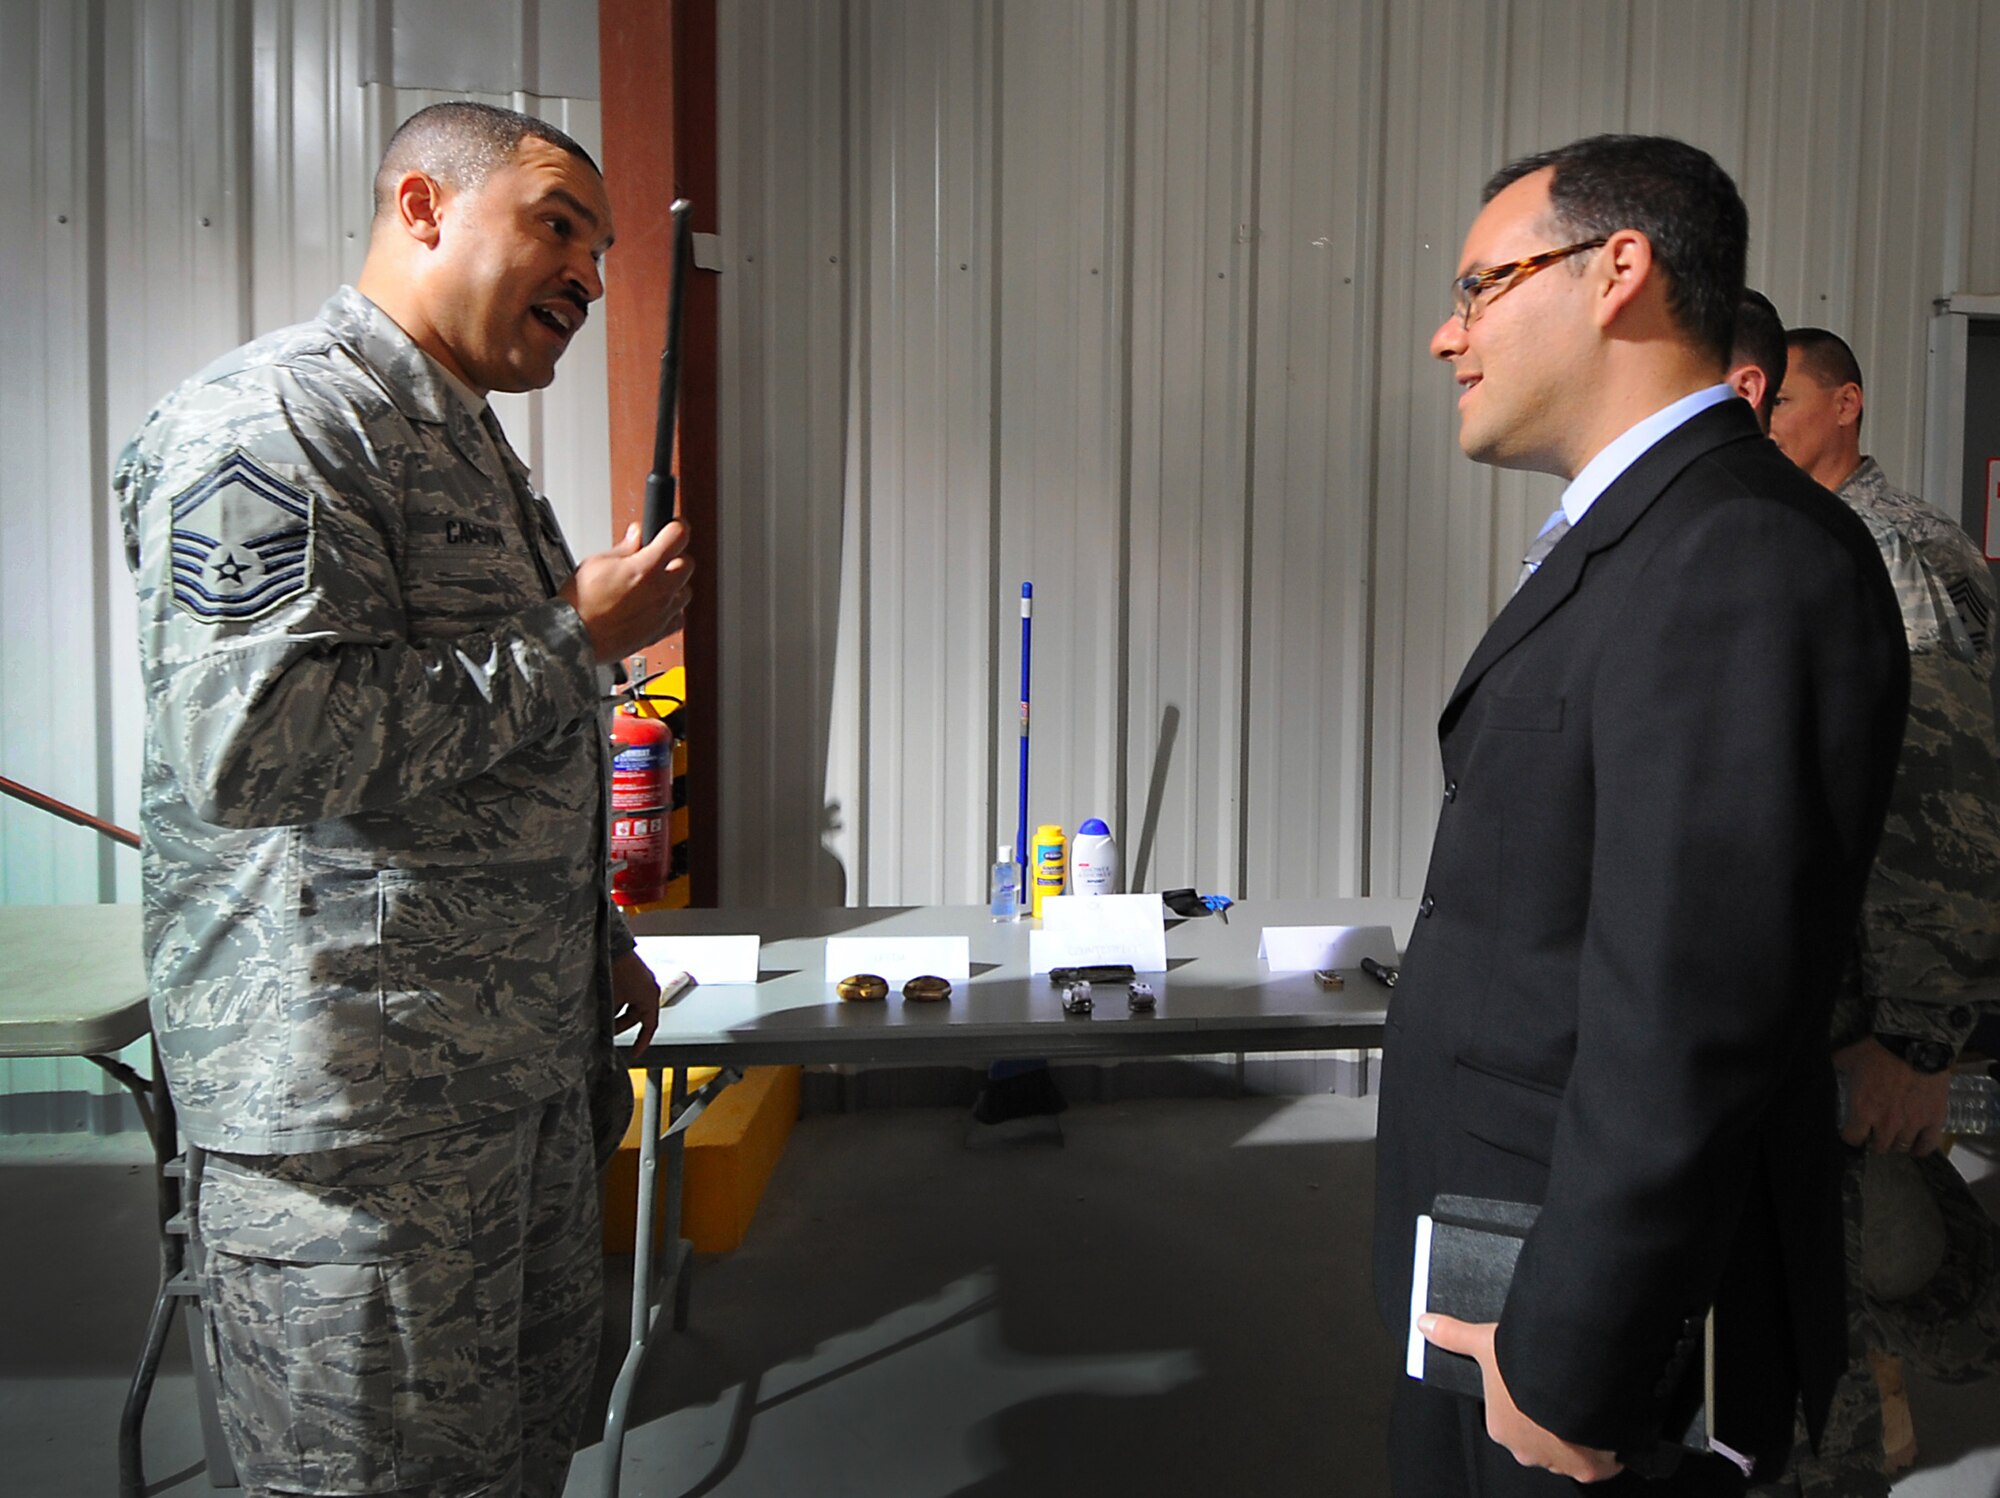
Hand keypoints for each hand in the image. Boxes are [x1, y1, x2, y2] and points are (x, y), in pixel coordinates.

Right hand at [561, 519, 694, 664]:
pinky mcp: (660, 631)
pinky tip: (657, 605)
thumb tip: (635, 535)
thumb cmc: (582, 603)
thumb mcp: (597, 562)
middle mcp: (661, 590)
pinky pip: (679, 616)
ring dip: (675, 584)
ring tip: (655, 583)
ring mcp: (663, 612)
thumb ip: (624, 548)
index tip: (675, 526)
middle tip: (659, 557)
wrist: (575, 636)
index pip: (678, 536)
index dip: (677, 526)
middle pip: (687, 564)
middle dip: (675, 557)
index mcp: (646, 567)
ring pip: (685, 591)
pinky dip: (672, 609)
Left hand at [611, 949, 661, 1056]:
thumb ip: (609, 1016)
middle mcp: (649, 990)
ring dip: (617, 1012)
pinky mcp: (633, 975)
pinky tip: (603, 1003)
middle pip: (637, 1016)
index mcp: (650, 997)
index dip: (642, 1042)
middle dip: (622, 1025)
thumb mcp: (612, 998)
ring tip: (602, 1017)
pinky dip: (617, 1001)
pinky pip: (627, 994)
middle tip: (609, 1033)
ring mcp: (642, 981)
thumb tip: (603, 1029)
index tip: (635, 1052)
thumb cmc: (617, 969)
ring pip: (630, 1005)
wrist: (612, 945)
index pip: (650, 1027)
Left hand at [1419, 1314, 1623, 1482]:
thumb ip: (1454, 1336)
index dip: (1523, 1397)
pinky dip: (1602, 1446)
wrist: (1574, 1381)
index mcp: (1501, 1429)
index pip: (1510, 1417)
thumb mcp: (1485, 1343)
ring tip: (1580, 1397)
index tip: (1536, 1381)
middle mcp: (1527, 1452)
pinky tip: (1601, 1418)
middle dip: (1547, 1418)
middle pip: (1537, 1436)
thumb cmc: (1527, 1366)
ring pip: (1567, 1448)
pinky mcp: (1592, 1468)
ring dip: (1573, 1431)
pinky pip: (1598, 1460)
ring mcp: (1560, 1462)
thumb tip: (1424, 1324)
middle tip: (1559, 1387)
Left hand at [1834, 1037, 1951, 1154]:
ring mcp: (1912, 1123)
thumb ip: (1838, 1067)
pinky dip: (1922, 1149)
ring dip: (1896, 1142)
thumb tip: (1827, 1066)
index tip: (1854, 1131)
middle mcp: (1886, 1123)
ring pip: (1901, 1146)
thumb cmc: (1879, 1050)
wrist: (1915, 1043)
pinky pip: (1928, 1145)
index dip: (1852, 1136)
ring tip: (1895, 1136)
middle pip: (1879, 1146)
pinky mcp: (1934, 1119)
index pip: (1853, 1138)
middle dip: (1875, 1140)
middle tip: (1876, 1132)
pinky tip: (1917, 1146)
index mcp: (1863, 1110)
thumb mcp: (1849, 1057)